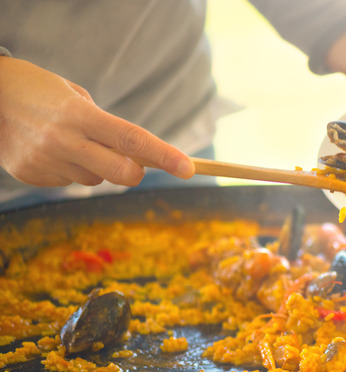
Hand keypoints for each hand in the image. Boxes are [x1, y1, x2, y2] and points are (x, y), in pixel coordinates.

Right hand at [0, 57, 194, 186]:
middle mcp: (63, 140)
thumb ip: (105, 126)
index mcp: (80, 115)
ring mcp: (46, 161)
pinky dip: (70, 169)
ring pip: (94, 180)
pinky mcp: (31, 175)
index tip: (189, 169)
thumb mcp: (75, 97)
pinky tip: (51, 150)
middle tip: (134, 163)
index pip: (133, 140)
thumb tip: (135, 156)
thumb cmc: (39, 91)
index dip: (165, 156)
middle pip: (122, 173)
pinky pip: (68, 182)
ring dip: (96, 168)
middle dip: (136, 172)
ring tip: (71, 142)